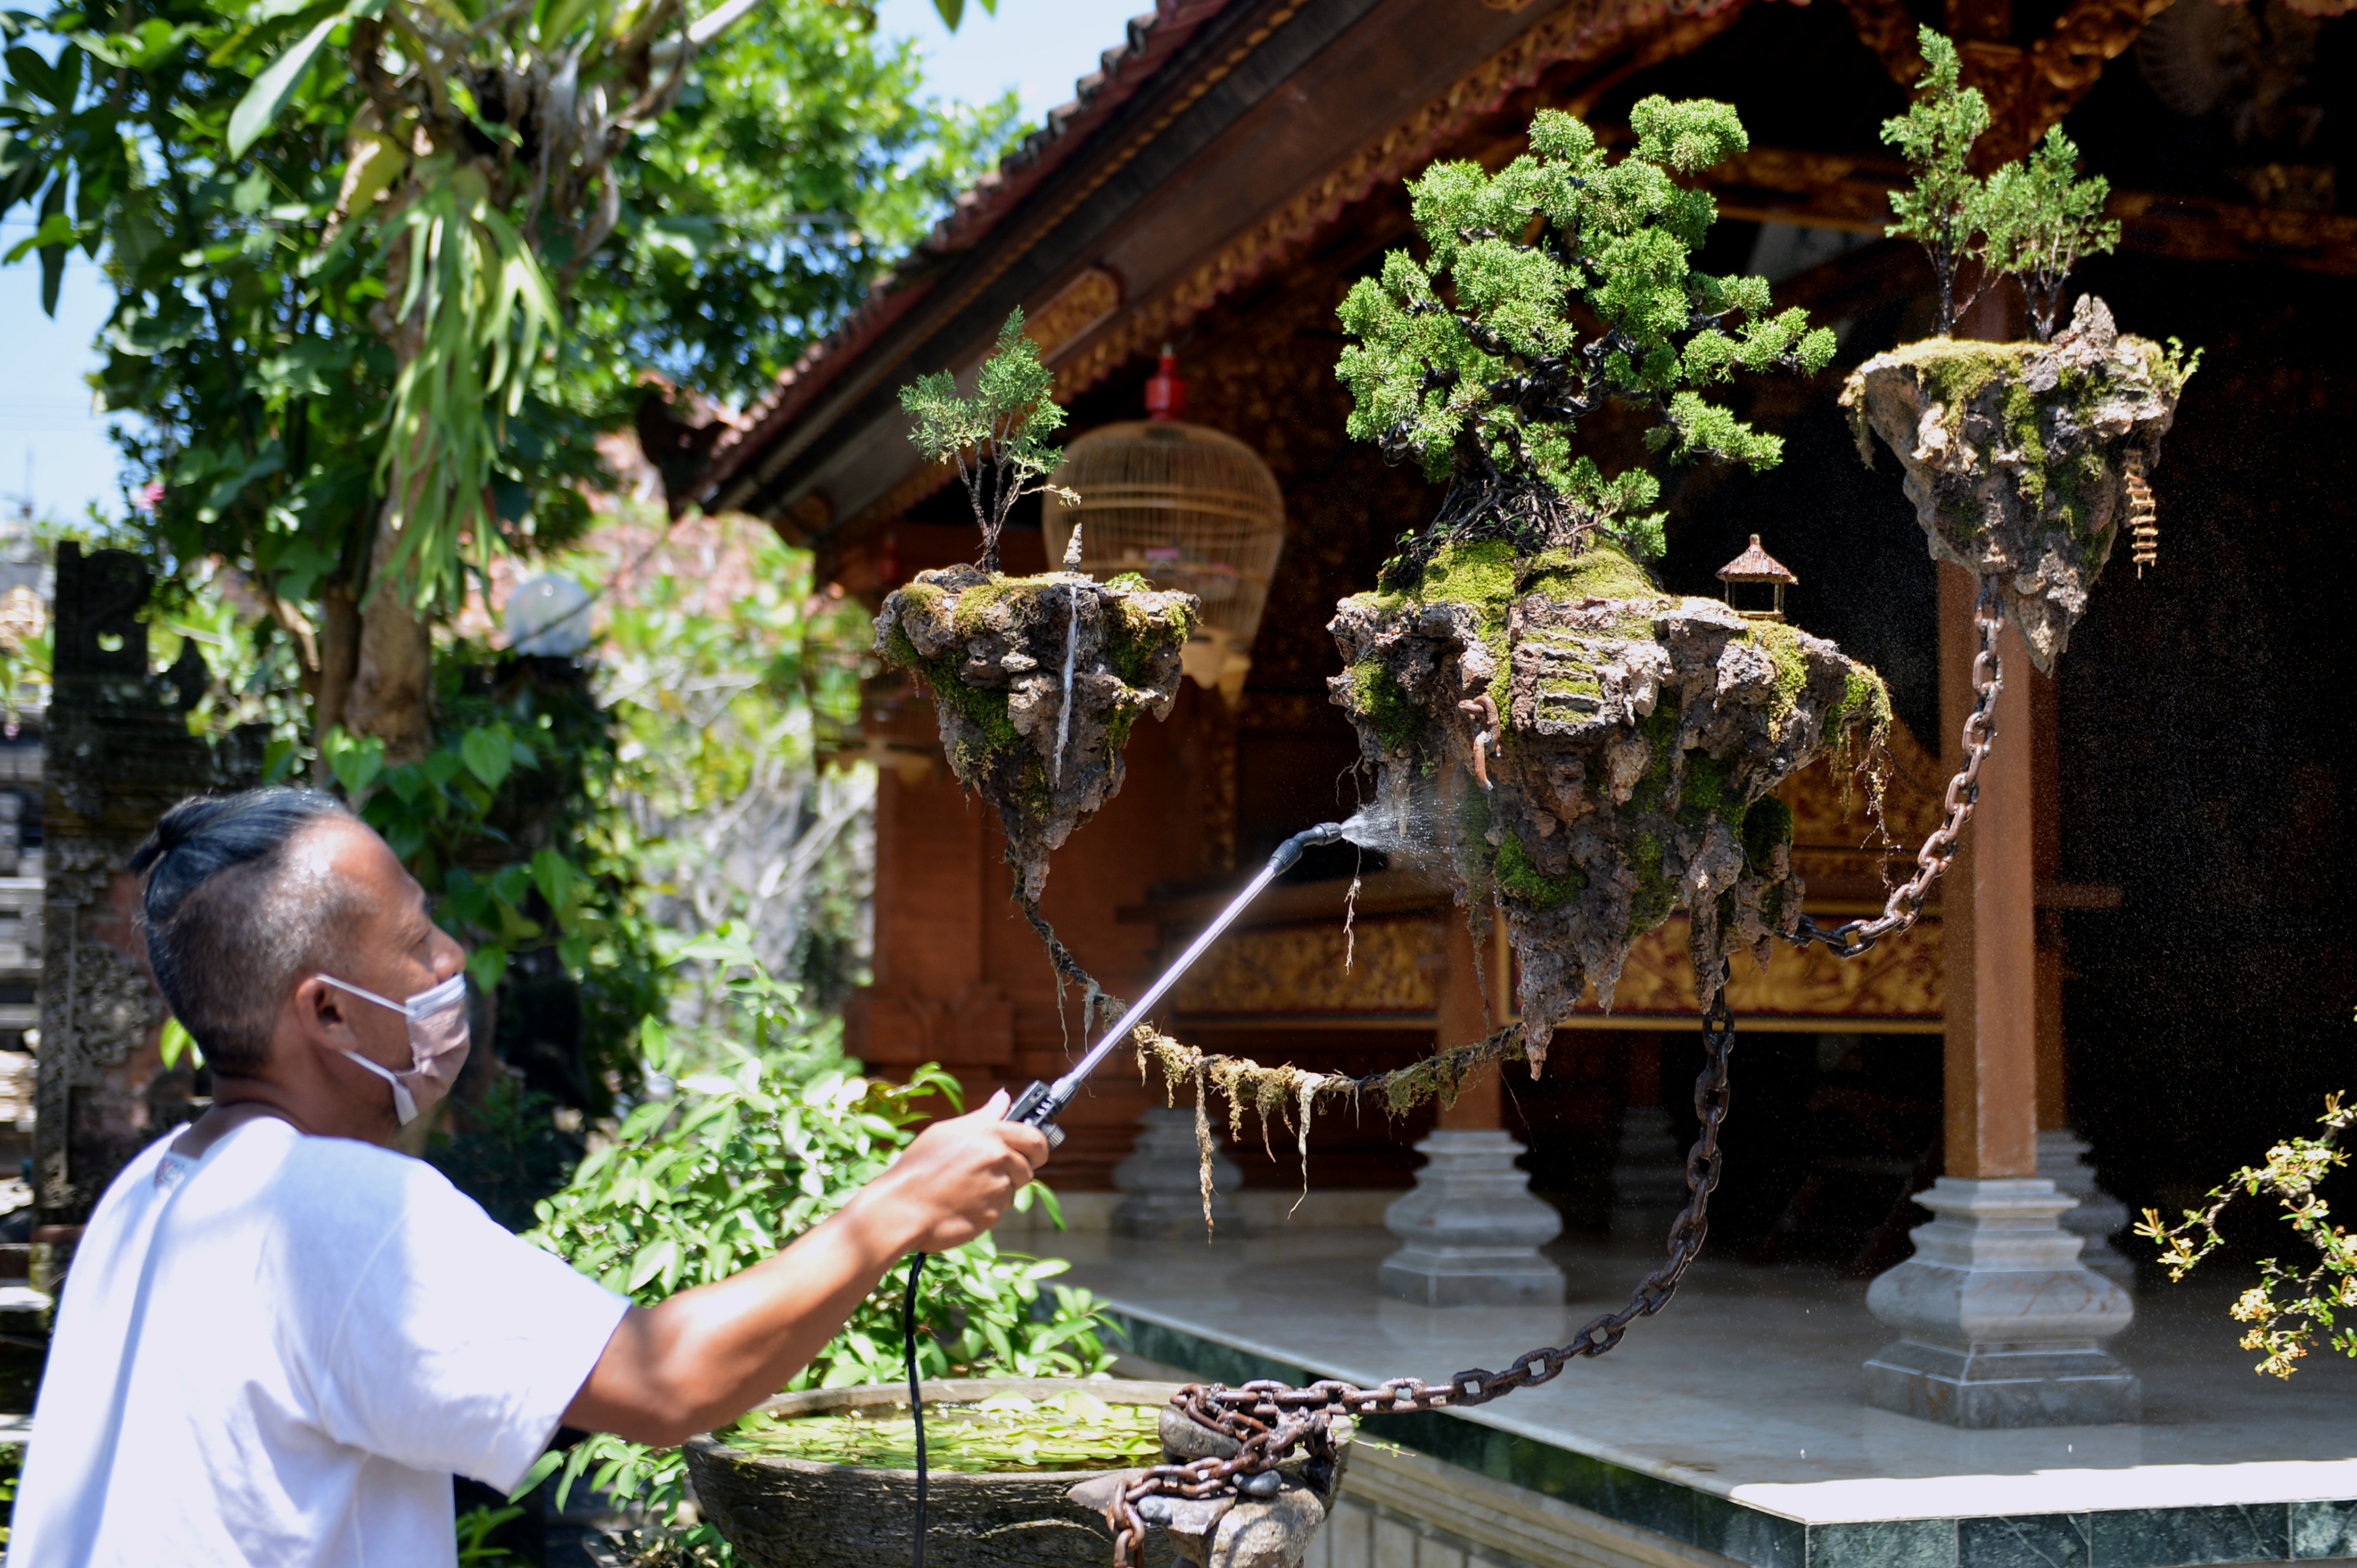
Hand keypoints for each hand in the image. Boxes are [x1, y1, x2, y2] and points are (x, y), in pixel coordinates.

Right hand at [867, 1090, 1050, 1253]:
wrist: (902, 1207)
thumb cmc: (920, 1166)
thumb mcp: (947, 1132)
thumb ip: (983, 1117)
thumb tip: (1005, 1098)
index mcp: (990, 1134)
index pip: (1035, 1137)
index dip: (1037, 1146)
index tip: (1034, 1151)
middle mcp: (999, 1159)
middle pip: (1029, 1167)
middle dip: (1018, 1170)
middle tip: (993, 1172)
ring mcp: (997, 1189)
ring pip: (1011, 1190)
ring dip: (996, 1190)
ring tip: (964, 1188)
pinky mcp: (993, 1216)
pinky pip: (998, 1210)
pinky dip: (985, 1208)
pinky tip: (960, 1203)